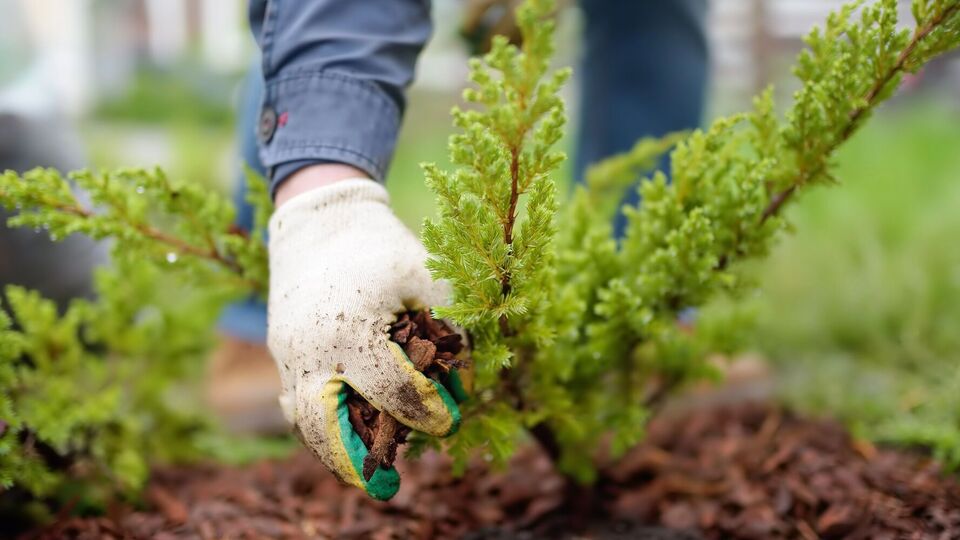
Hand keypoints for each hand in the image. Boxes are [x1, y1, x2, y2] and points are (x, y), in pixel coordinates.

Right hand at [267, 177, 459, 499]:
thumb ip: (451, 326)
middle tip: (386, 485)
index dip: (426, 412)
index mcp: (353, 330)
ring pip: (302, 421)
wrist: (320, 217)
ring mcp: (289, 352)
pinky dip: (316, 424)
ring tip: (363, 468)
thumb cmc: (381, 246)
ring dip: (331, 449)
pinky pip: (294, 399)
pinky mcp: (281, 350)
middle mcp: (313, 349)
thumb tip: (465, 379)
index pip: (393, 392)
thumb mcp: (426, 275)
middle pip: (325, 426)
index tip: (448, 421)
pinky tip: (344, 433)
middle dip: (355, 461)